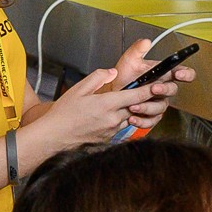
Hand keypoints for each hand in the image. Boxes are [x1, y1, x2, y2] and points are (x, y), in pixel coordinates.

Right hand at [27, 66, 141, 151]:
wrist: (52, 138)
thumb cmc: (63, 115)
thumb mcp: (78, 90)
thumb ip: (98, 78)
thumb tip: (113, 72)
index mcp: (107, 104)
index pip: (137, 96)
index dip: (149, 89)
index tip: (158, 84)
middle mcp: (113, 119)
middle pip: (135, 107)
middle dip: (138, 100)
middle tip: (138, 92)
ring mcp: (111, 131)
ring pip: (127, 117)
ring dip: (126, 111)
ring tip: (114, 105)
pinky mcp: (108, 140)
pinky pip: (119, 128)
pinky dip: (117, 121)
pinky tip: (104, 118)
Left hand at [111, 39, 193, 128]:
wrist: (111, 94)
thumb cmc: (123, 77)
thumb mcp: (129, 61)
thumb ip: (137, 50)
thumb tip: (146, 42)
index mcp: (162, 74)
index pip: (181, 73)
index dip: (186, 73)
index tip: (180, 74)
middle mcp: (162, 88)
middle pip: (172, 90)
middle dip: (164, 90)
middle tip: (153, 89)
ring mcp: (157, 102)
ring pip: (161, 107)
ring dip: (148, 107)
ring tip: (134, 105)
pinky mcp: (150, 115)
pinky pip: (151, 120)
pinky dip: (142, 120)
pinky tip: (132, 116)